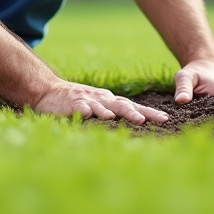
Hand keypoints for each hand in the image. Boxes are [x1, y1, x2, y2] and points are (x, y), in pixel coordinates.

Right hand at [31, 80, 169, 124]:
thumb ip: (112, 113)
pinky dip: (87, 111)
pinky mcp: (72, 104)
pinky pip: (81, 108)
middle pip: (124, 105)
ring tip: (135, 119)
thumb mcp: (97, 106)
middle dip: (141, 113)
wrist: (48, 91)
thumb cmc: (76, 101)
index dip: (149, 113)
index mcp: (109, 101)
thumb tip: (136, 122)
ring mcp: (87, 100)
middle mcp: (102, 99)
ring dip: (120, 113)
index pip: (132, 106)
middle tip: (156, 120)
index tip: (166, 120)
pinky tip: (92, 115)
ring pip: (105, 107)